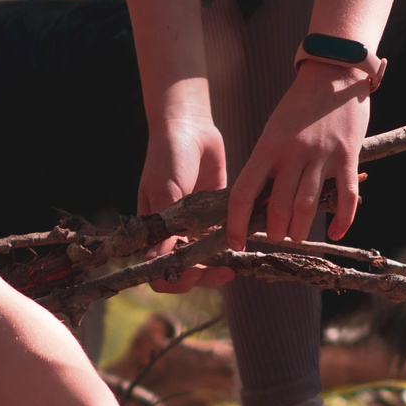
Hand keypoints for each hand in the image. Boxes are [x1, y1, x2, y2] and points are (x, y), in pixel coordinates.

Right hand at [140, 88, 233, 291]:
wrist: (189, 126)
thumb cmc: (168, 157)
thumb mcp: (165, 192)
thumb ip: (166, 227)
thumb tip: (158, 263)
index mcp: (154, 232)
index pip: (159, 270)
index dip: (175, 280)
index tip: (194, 274)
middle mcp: (174, 232)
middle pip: (188, 269)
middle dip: (206, 275)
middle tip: (227, 272)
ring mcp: (196, 224)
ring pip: (209, 256)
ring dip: (223, 261)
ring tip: (240, 259)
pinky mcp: (217, 212)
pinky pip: (226, 233)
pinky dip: (237, 239)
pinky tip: (250, 238)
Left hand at [228, 62, 370, 245]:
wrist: (334, 74)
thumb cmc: (299, 106)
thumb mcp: (274, 130)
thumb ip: (267, 163)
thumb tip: (260, 201)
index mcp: (268, 146)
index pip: (244, 193)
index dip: (237, 224)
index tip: (236, 242)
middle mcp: (292, 153)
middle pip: (278, 208)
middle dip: (274, 232)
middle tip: (276, 237)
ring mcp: (321, 155)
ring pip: (307, 207)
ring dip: (300, 230)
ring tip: (296, 236)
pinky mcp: (348, 156)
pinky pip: (346, 197)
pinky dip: (342, 220)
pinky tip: (334, 232)